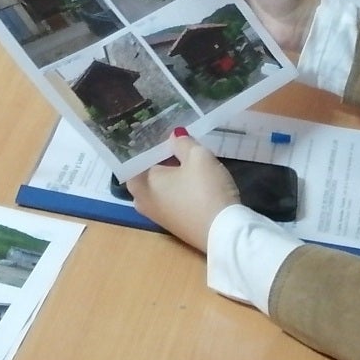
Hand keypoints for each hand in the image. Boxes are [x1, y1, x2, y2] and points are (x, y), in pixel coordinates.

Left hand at [124, 135, 237, 252]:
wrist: (223, 233)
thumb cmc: (205, 191)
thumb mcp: (198, 157)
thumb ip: (183, 143)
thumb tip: (173, 137)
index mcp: (138, 182)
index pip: (136, 154)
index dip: (147, 139)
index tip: (158, 126)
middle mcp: (140, 200)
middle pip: (147, 169)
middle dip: (160, 154)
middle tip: (173, 136)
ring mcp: (156, 214)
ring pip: (160, 184)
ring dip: (171, 170)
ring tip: (184, 152)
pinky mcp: (173, 224)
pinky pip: (170, 197)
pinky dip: (177, 186)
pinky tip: (192, 177)